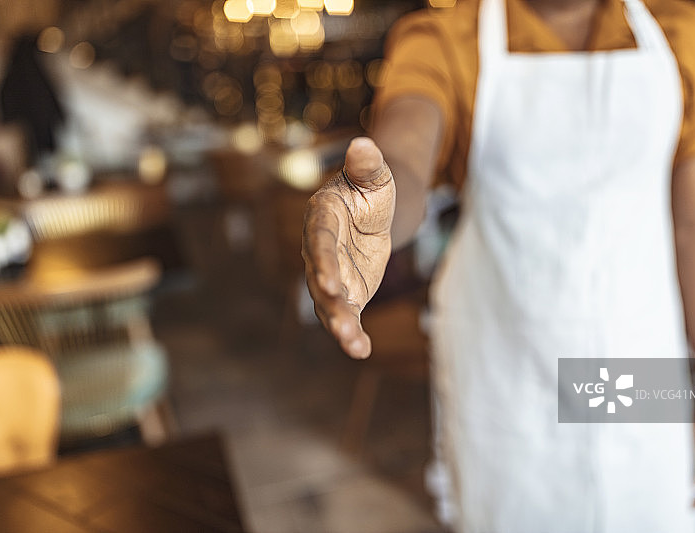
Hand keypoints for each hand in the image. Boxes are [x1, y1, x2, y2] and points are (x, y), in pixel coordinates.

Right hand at [302, 137, 395, 358]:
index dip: (324, 263)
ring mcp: (330, 274)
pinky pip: (345, 316)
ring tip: (354, 345)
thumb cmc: (371, 188)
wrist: (373, 212)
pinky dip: (352, 334)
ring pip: (329, 303)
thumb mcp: (375, 174)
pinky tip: (361, 351)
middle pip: (320, 278)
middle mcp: (319, 250)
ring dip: (339, 325)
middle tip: (342, 320)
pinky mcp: (345, 292)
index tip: (332, 283)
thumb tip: (365, 143)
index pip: (320, 242)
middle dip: (330, 300)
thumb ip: (368, 164)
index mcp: (322, 218)